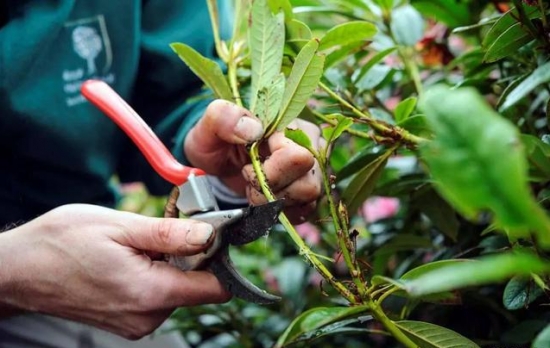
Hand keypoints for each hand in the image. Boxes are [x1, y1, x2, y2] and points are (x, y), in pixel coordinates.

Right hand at [0, 204, 229, 338]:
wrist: (18, 270)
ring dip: (169, 264)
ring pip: (177, 290)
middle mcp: (147, 317)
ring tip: (140, 243)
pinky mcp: (127, 321)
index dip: (221, 259)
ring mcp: (136, 323)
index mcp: (150, 294)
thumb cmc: (61, 243)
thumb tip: (209, 235)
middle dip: (190, 256)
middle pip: (197, 287)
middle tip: (166, 228)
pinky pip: (157, 296)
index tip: (212, 235)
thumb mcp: (119, 226)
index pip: (215, 288)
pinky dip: (154, 274)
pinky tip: (132, 257)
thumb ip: (169, 234)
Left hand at [184, 100, 322, 222]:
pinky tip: (264, 198)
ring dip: (274, 201)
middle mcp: (311, 146)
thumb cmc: (216, 141)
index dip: (268, 171)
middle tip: (250, 179)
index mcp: (291, 125)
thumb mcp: (209, 126)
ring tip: (255, 188)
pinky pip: (305, 211)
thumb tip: (254, 129)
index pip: (296, 158)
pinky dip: (279, 211)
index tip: (246, 166)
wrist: (218, 161)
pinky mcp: (310, 192)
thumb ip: (223, 117)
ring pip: (308, 199)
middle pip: (308, 184)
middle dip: (270, 190)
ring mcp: (314, 170)